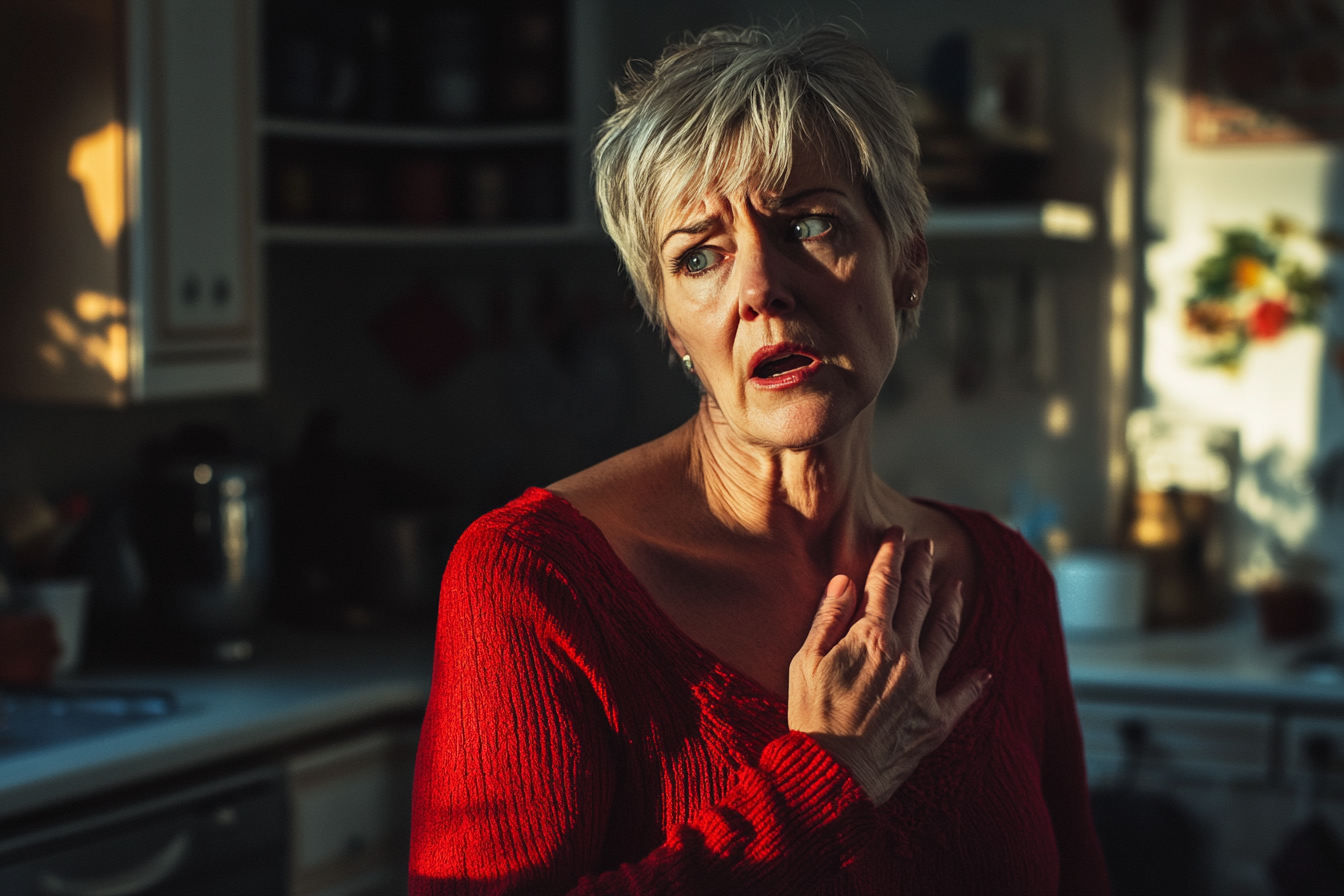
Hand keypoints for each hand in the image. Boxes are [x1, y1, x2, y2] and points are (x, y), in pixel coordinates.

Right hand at [787, 527, 988, 805]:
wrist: (832, 774)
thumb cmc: (811, 717)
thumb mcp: (805, 661)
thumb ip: (828, 618)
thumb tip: (846, 581)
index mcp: (871, 638)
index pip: (884, 584)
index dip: (891, 556)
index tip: (897, 536)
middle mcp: (905, 655)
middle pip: (919, 601)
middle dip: (923, 569)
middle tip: (928, 548)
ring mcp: (925, 687)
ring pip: (946, 635)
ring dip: (952, 606)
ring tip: (957, 585)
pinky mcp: (936, 719)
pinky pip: (963, 695)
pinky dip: (976, 682)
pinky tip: (986, 671)